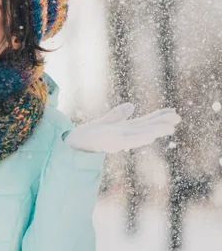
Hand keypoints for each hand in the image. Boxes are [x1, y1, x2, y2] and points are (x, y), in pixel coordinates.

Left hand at [63, 103, 180, 153]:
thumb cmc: (88, 135)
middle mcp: (123, 135)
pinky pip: (125, 141)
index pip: (144, 122)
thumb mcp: (105, 122)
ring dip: (154, 131)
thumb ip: (118, 115)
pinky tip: (148, 135)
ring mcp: (117, 140)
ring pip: (139, 136)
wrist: (72, 143)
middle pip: (145, 128)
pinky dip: (137, 138)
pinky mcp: (108, 144)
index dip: (158, 117)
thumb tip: (132, 105)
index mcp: (124, 130)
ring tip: (169, 127)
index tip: (173, 111)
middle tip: (178, 118)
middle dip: (161, 124)